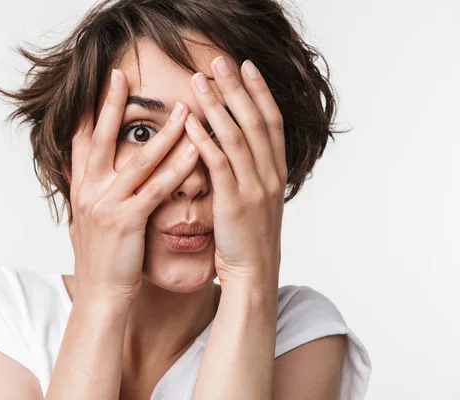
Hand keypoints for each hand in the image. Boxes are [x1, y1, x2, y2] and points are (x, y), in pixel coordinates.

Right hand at [68, 68, 199, 304]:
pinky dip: (177, 168)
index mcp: (81, 189)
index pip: (82, 141)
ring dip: (163, 133)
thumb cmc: (101, 258)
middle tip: (122, 77)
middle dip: (111, 106)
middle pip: (101, 139)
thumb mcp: (88, 220)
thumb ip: (90, 192)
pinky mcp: (127, 221)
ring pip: (137, 161)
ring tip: (184, 109)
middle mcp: (89, 191)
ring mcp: (106, 205)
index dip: (89, 111)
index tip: (101, 85)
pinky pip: (156, 189)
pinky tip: (195, 150)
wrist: (100, 295)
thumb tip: (89, 170)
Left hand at [184, 56, 286, 289]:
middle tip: (221, 61)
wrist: (253, 274)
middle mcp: (269, 175)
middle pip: (255, 121)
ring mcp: (253, 188)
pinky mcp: (233, 203)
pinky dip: (203, 141)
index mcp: (276, 172)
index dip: (259, 91)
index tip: (246, 66)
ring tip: (200, 81)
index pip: (271, 122)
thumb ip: (253, 171)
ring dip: (218, 106)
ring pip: (237, 138)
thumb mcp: (259, 199)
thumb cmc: (250, 237)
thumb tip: (240, 146)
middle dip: (238, 88)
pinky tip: (189, 122)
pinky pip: (217, 165)